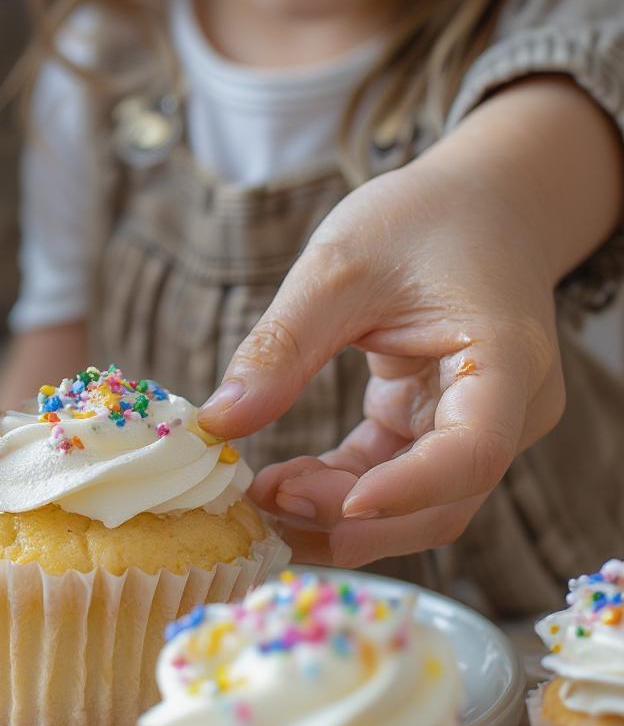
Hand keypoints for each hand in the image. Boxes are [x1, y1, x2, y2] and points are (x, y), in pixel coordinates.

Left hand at [199, 157, 566, 567]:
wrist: (474, 204)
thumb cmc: (421, 220)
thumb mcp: (339, 268)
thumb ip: (282, 347)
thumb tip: (219, 423)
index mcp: (504, 361)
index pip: (471, 451)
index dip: (407, 490)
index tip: (332, 504)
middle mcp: (505, 410)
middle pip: (442, 503)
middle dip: (352, 522)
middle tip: (263, 507)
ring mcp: (472, 425)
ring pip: (415, 508)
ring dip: (337, 519)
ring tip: (260, 504)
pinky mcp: (433, 426)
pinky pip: (388, 478)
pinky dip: (336, 491)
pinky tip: (282, 486)